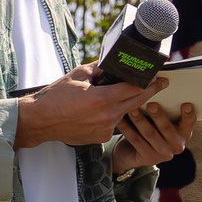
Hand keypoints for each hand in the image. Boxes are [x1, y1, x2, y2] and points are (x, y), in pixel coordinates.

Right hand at [17, 64, 158, 149]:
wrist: (40, 121)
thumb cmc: (56, 96)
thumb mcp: (78, 75)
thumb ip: (99, 69)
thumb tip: (114, 64)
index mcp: (102, 98)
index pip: (135, 89)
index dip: (150, 82)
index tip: (160, 78)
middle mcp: (107, 116)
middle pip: (137, 102)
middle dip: (150, 92)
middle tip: (161, 84)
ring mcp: (105, 129)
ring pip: (124, 113)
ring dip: (127, 104)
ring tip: (122, 95)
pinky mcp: (101, 138)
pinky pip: (114, 124)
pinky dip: (112, 115)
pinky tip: (103, 110)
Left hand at [111, 97, 194, 174]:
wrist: (135, 152)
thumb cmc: (152, 128)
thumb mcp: (161, 120)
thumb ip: (164, 109)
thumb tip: (155, 86)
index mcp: (184, 132)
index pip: (189, 122)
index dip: (188, 114)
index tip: (186, 104)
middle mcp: (177, 145)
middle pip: (167, 128)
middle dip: (158, 115)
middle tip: (151, 104)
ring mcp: (164, 154)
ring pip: (150, 134)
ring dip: (140, 120)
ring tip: (132, 108)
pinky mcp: (149, 158)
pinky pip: (136, 141)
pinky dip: (128, 128)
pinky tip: (121, 119)